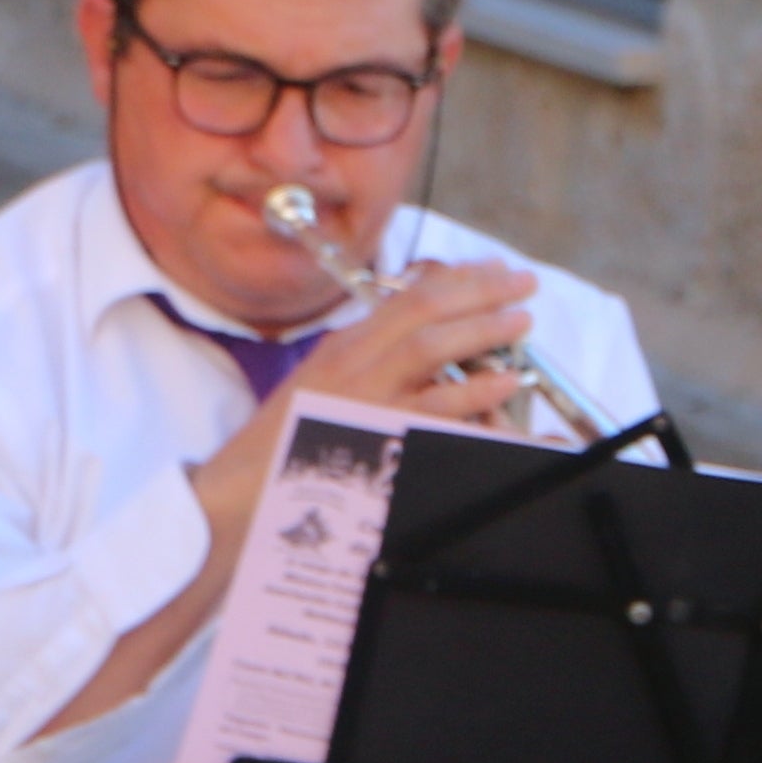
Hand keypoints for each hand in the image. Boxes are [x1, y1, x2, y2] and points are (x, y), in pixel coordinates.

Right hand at [280, 252, 538, 438]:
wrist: (239, 492)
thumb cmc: (279, 448)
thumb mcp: (318, 389)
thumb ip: (362, 363)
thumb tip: (411, 346)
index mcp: (341, 348)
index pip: (406, 298)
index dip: (456, 280)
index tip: (492, 270)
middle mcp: (352, 364)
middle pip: (424, 311)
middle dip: (480, 291)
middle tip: (522, 283)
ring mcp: (363, 398)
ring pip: (430, 348)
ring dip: (481, 329)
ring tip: (520, 321)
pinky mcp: (375, 436)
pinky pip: (435, 410)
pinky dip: (474, 393)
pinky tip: (502, 382)